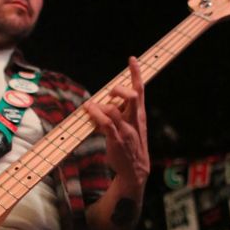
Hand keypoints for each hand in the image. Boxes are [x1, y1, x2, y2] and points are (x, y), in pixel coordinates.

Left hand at [85, 56, 149, 195]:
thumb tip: (102, 104)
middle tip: (109, 92)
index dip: (136, 74)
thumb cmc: (131, 147)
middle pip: (132, 96)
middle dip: (120, 89)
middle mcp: (134, 120)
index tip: (132, 59)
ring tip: (90, 106)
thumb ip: (119, 114)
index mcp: (139, 115)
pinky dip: (96, 114)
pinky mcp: (117, 139)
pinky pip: (106, 123)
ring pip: (114, 109)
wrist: (136, 170)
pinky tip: (89, 110)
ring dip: (100, 104)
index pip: (140, 90)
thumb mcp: (130, 128)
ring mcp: (126, 130)